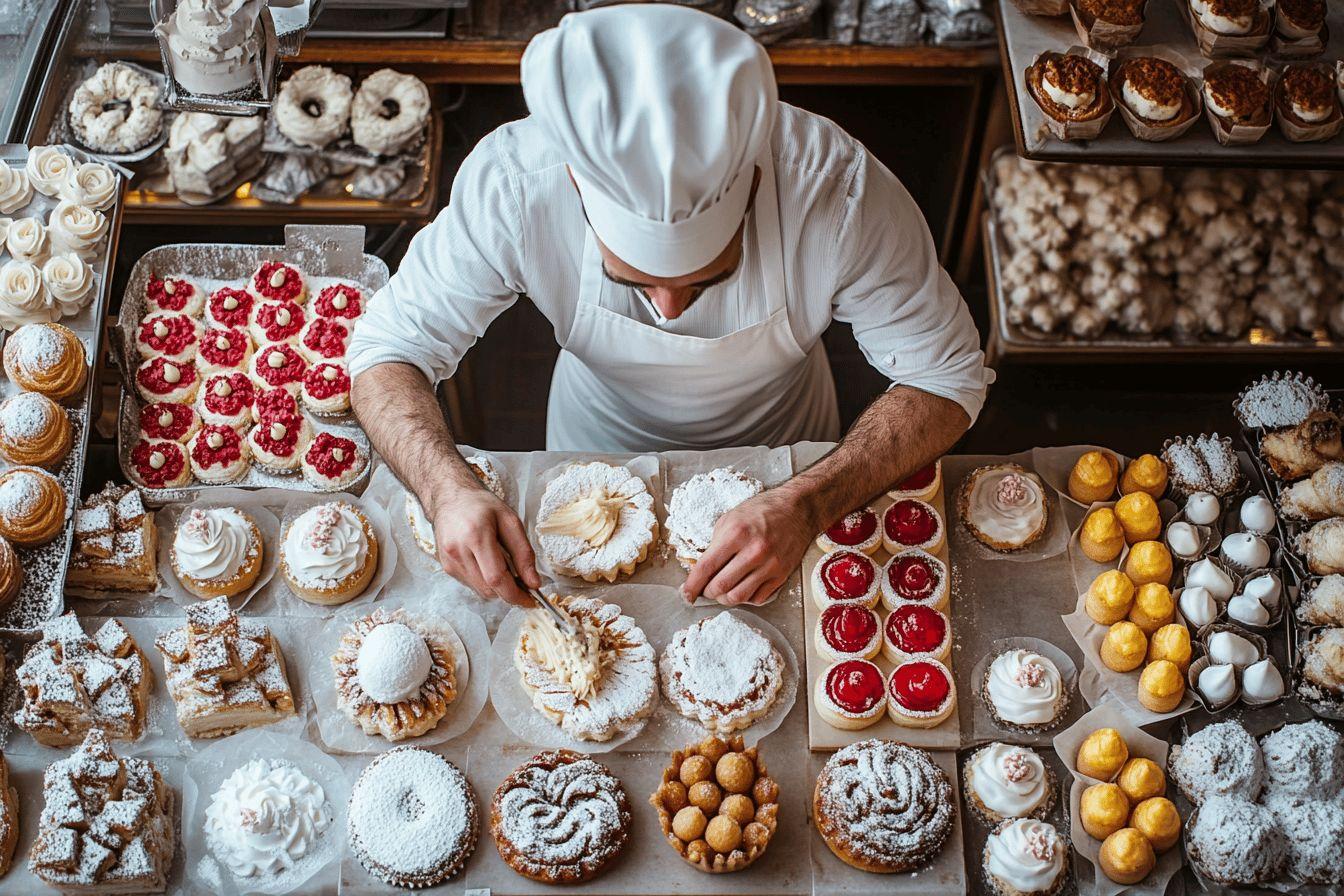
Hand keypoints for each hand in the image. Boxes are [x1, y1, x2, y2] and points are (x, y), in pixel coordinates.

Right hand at [428, 483, 540, 605]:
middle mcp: (458, 551)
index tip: (531, 600)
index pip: (496, 578)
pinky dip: (485, 582)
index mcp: (476, 536)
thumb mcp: (511, 521)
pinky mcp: (446, 567)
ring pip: (480, 591)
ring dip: (498, 589)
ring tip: (506, 569)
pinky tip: (489, 565)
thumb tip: (534, 583)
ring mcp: (449, 561)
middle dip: (509, 593)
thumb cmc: (482, 506)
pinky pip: (472, 585)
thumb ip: (524, 553)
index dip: (516, 595)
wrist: (450, 498)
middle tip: (524, 584)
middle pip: (488, 589)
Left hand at [682, 488, 814, 605]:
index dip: (692, 585)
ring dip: (724, 598)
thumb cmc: (762, 511)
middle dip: (707, 592)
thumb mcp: (731, 518)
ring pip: (738, 597)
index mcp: (736, 534)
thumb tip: (702, 570)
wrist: (797, 509)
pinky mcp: (781, 575)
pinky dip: (745, 597)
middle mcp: (754, 551)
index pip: (706, 567)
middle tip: (705, 589)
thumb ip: (715, 544)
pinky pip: (757, 598)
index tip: (686, 593)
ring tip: (722, 590)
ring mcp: (770, 565)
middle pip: (720, 587)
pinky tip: (742, 587)